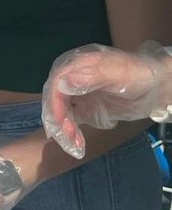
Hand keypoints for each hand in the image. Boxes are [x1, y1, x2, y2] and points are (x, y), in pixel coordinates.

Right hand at [42, 41, 171, 158]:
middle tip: (68, 137)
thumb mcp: (118, 73)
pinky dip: (70, 134)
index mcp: (79, 63)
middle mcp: (73, 77)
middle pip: (54, 99)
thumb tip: (61, 83)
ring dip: (64, 130)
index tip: (60, 120)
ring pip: (60, 113)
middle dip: (58, 120)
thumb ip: (90, 77)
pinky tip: (77, 144)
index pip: (56, 81)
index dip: (54, 101)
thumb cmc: (140, 75)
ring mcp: (76, 94)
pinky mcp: (81, 108)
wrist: (155, 86)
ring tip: (75, 145)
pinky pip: (69, 122)